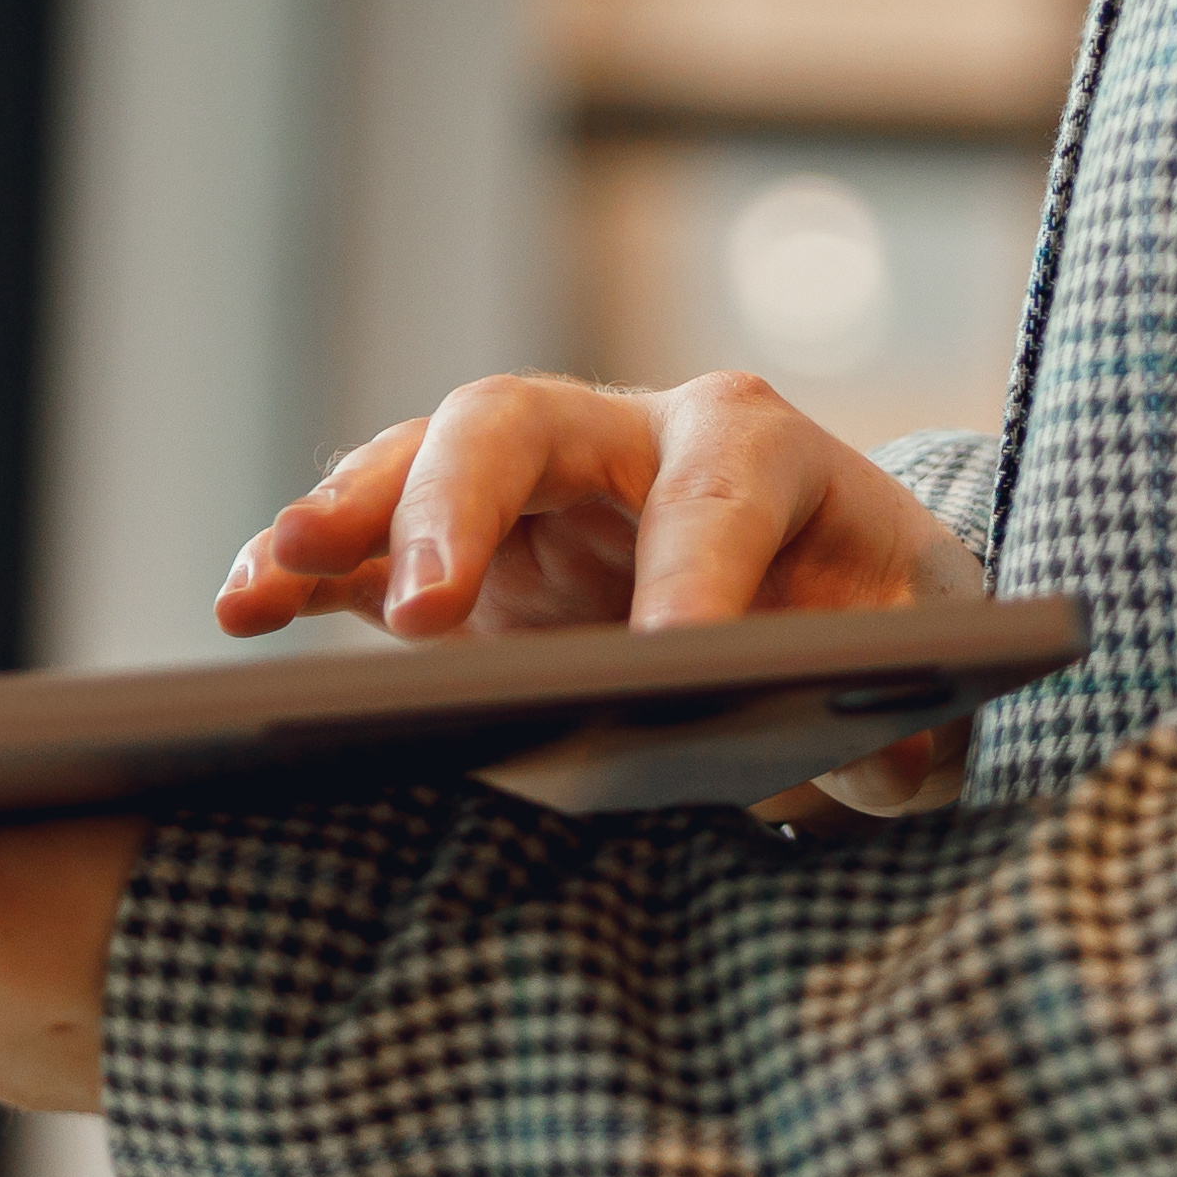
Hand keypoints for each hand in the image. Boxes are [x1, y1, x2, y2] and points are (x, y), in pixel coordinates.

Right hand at [214, 369, 985, 814]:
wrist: (848, 611)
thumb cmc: (892, 636)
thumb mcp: (931, 680)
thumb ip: (910, 728)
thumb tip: (868, 754)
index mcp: (757, 452)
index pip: (718, 491)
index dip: (694, 571)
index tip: (669, 662)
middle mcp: (628, 442)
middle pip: (519, 423)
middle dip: (464, 505)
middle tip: (430, 617)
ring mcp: (533, 493)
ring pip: (422, 461)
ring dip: (348, 513)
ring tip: (272, 574)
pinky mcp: (468, 556)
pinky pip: (370, 544)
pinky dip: (303, 567)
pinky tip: (244, 609)